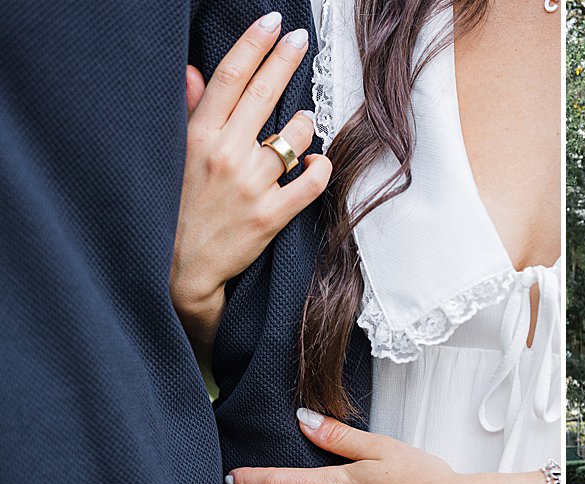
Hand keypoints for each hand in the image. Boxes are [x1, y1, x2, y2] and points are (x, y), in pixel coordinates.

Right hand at [171, 12, 330, 357]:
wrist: (179, 269)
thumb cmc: (177, 207)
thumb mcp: (174, 156)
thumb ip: (189, 113)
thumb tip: (191, 72)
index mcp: (198, 135)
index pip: (231, 77)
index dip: (255, 44)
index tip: (274, 23)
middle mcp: (225, 154)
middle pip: (264, 94)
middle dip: (286, 60)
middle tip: (302, 39)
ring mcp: (250, 185)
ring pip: (296, 136)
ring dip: (305, 127)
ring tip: (302, 128)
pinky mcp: (271, 215)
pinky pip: (311, 182)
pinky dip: (321, 170)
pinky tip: (318, 165)